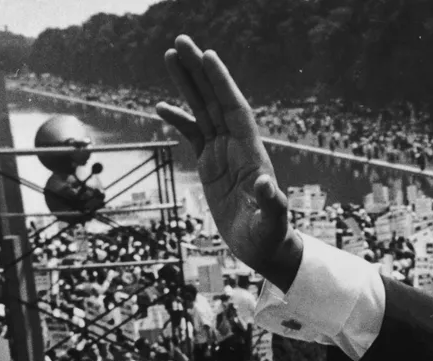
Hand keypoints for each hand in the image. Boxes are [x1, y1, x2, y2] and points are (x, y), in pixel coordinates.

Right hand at [155, 36, 301, 290]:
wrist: (264, 247)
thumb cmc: (270, 236)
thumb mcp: (272, 222)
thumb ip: (271, 203)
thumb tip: (267, 184)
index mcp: (251, 154)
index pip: (235, 110)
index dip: (223, 84)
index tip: (209, 57)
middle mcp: (238, 147)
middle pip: (216, 101)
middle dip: (199, 71)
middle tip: (181, 41)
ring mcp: (224, 153)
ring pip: (203, 111)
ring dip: (188, 84)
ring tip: (171, 55)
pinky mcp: (211, 165)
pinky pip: (193, 135)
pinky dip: (179, 119)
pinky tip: (161, 105)